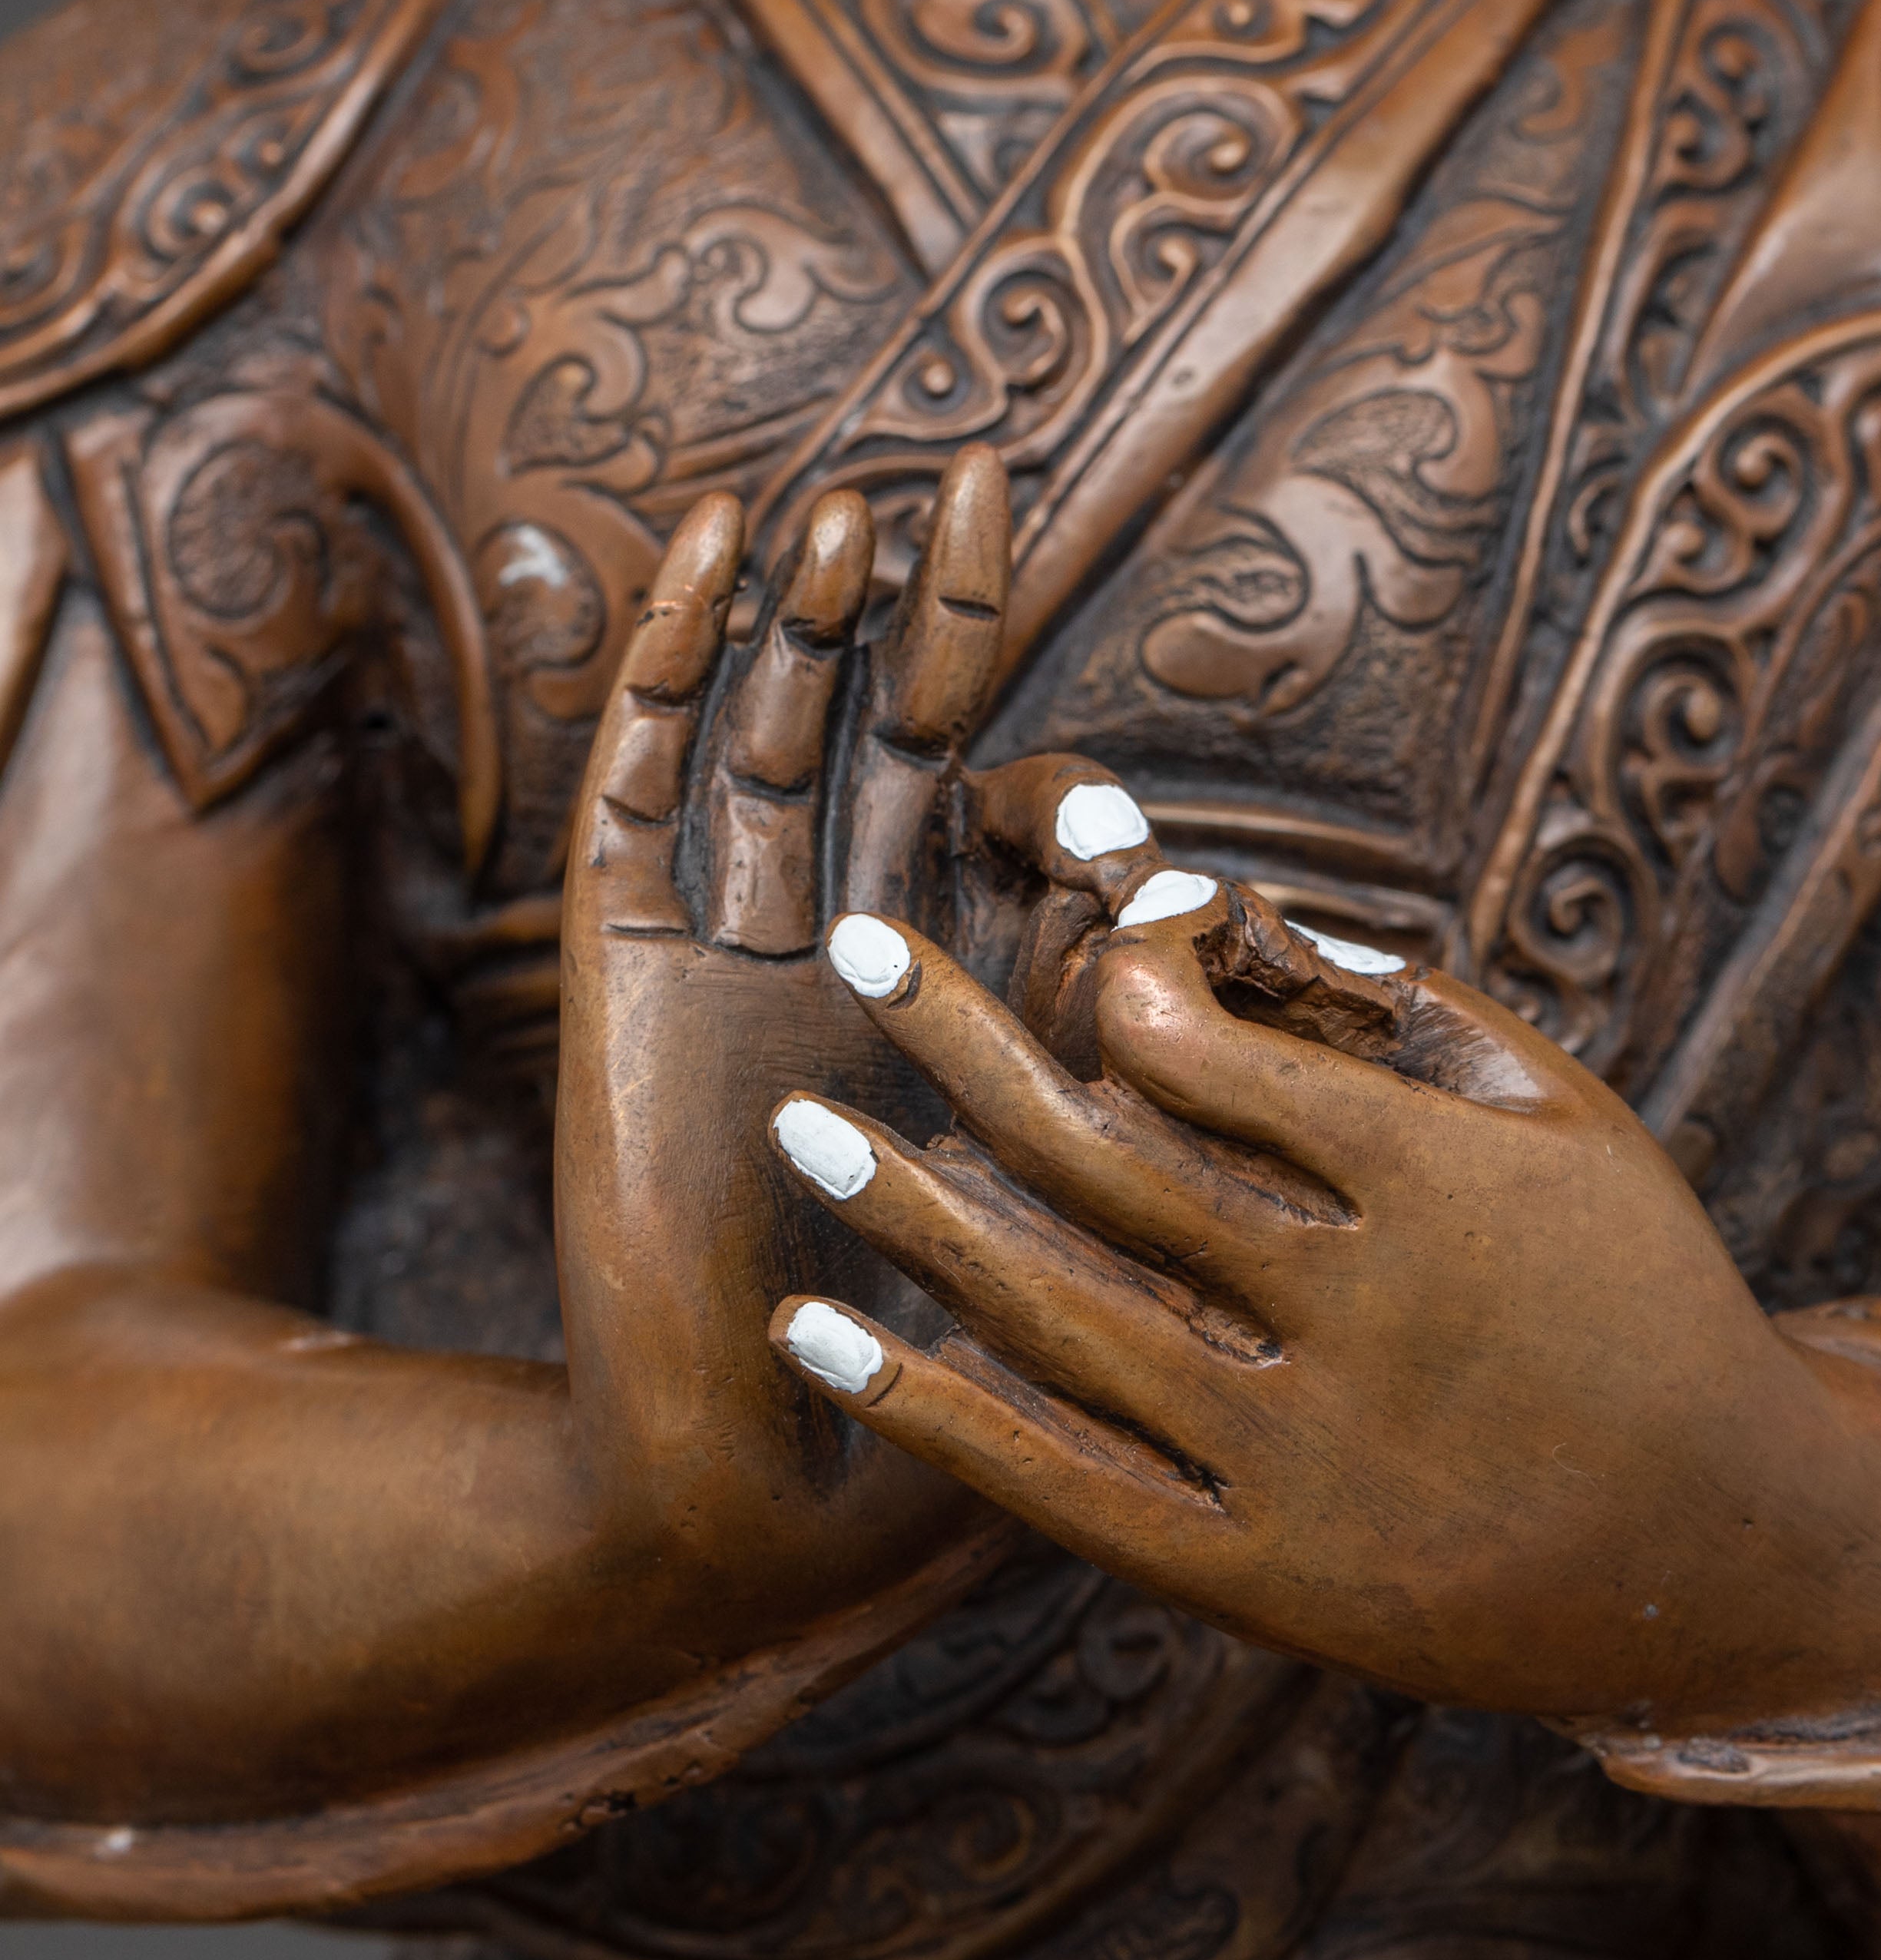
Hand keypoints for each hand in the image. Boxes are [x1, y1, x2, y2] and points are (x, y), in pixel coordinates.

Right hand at [555, 455, 1166, 1652]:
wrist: (775, 1489)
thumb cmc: (953, 1359)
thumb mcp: (1077, 1174)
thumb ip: (1114, 1032)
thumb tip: (1178, 886)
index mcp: (950, 986)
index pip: (976, 788)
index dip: (1006, 674)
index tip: (1047, 561)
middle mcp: (836, 945)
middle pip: (871, 729)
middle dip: (915, 609)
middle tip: (973, 470)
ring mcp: (723, 947)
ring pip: (758, 736)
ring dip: (796, 617)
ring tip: (847, 505)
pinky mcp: (624, 970)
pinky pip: (636, 790)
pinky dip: (663, 670)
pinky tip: (703, 561)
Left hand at [762, 878, 1880, 1729]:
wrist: (1730, 1557)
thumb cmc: (1645, 1299)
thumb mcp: (1579, 1124)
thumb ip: (1411, 1012)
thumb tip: (1230, 918)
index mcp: (1435, 1185)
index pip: (1200, 1048)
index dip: (1114, 972)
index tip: (1080, 947)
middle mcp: (1354, 1320)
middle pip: (1098, 1157)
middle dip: (955, 1039)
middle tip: (849, 948)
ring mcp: (1301, 1463)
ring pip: (1057, 1316)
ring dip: (909, 1213)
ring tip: (801, 1126)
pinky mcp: (1265, 1585)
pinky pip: (1060, 1487)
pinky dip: (929, 1409)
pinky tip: (819, 1332)